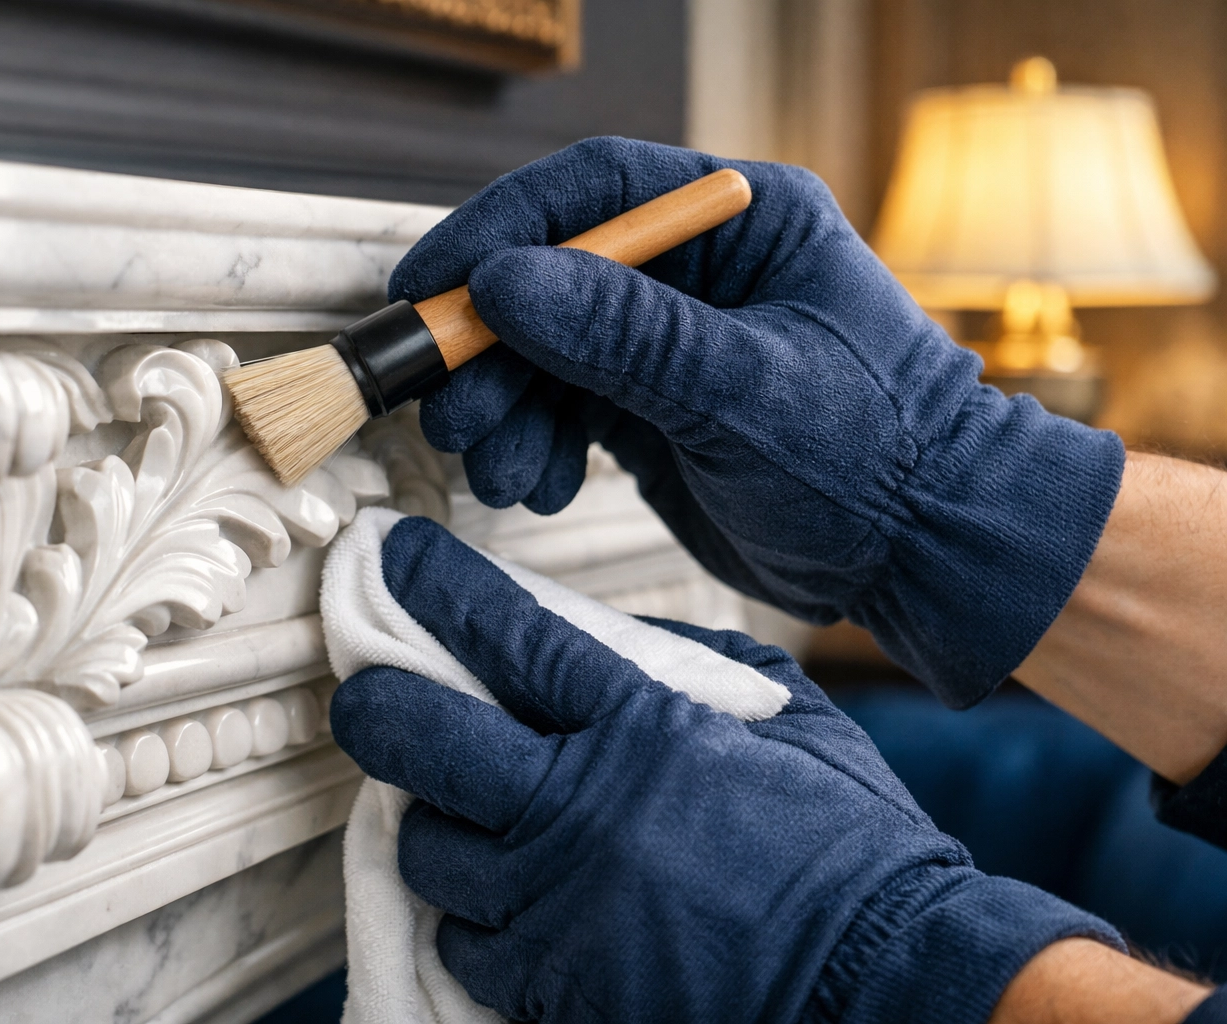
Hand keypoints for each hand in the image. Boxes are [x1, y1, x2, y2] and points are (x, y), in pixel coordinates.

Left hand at [331, 516, 1119, 1023]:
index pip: (500, 632)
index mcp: (637, 723)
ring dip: (434, 821)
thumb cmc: (844, 833)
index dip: (431, 585)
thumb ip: (677, 661)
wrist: (889, 975)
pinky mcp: (554, 986)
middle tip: (376, 695)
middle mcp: (576, 809)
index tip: (392, 555)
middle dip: (377, 704)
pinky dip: (472, 915)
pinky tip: (506, 896)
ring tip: (468, 810)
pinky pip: (464, 941)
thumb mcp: (779, 707)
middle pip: (416, 738)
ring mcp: (555, 905)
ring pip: (427, 848)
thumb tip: (585, 636)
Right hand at [391, 137, 1124, 706]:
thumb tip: (502, 281)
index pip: (593, 193)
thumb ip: (624, 334)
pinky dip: (536, 446)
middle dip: (490, 349)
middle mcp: (698, 272)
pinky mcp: (654, 409)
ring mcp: (671, 343)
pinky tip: (541, 487)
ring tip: (500, 470)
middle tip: (452, 412)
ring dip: (505, 410)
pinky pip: (563, 409)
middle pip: (551, 279)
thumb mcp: (744, 391)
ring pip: (545, 351)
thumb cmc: (877, 457)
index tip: (427, 286)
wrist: (923, 554)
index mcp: (741, 221)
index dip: (497, 233)